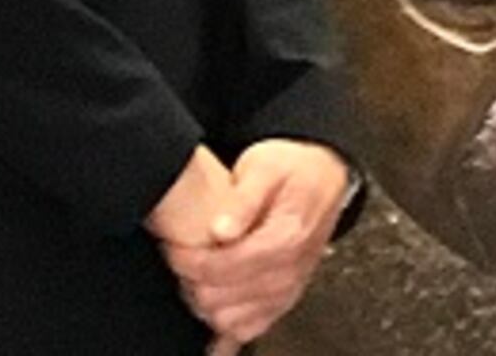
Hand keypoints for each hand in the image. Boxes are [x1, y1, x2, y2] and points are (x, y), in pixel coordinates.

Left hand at [157, 140, 347, 350]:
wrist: (323, 178)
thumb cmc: (292, 170)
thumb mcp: (265, 166)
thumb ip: (244, 199)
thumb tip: (220, 230)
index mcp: (287, 237)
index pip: (224, 267)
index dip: (189, 261)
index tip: (173, 247)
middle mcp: (290, 271)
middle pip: (221, 299)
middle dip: (191, 281)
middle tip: (180, 258)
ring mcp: (288, 290)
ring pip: (230, 321)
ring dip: (204, 303)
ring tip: (195, 275)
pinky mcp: (284, 301)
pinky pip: (248, 330)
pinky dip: (226, 323)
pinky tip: (215, 303)